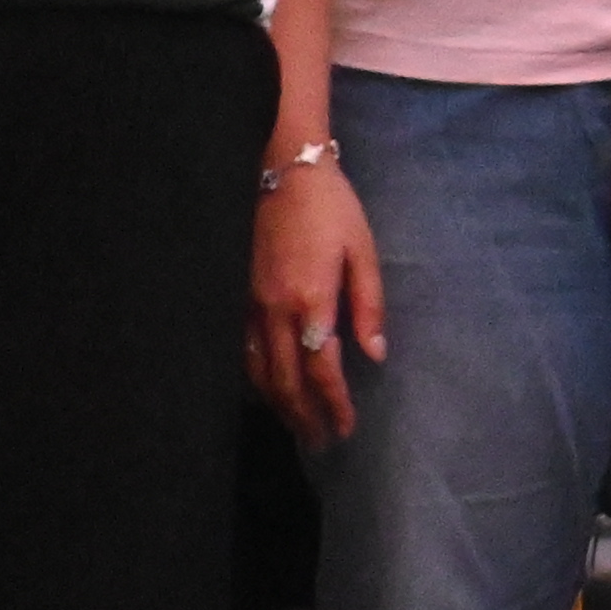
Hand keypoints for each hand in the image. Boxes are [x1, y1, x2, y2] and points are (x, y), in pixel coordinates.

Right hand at [245, 158, 383, 448]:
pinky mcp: (234, 296)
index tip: (346, 427)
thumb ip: (369, 305)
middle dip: (304, 416)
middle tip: (321, 441)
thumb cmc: (331, 207)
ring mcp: (248, 305)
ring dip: (278, 404)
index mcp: (312, 300)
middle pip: (285, 381)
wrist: (281, 168)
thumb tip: (375, 354)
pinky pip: (241, 352)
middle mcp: (274, 310)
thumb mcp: (363, 251)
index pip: (322, 369)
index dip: (334, 404)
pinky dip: (255, 379)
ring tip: (297, 426)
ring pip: (257, 372)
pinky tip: (266, 389)